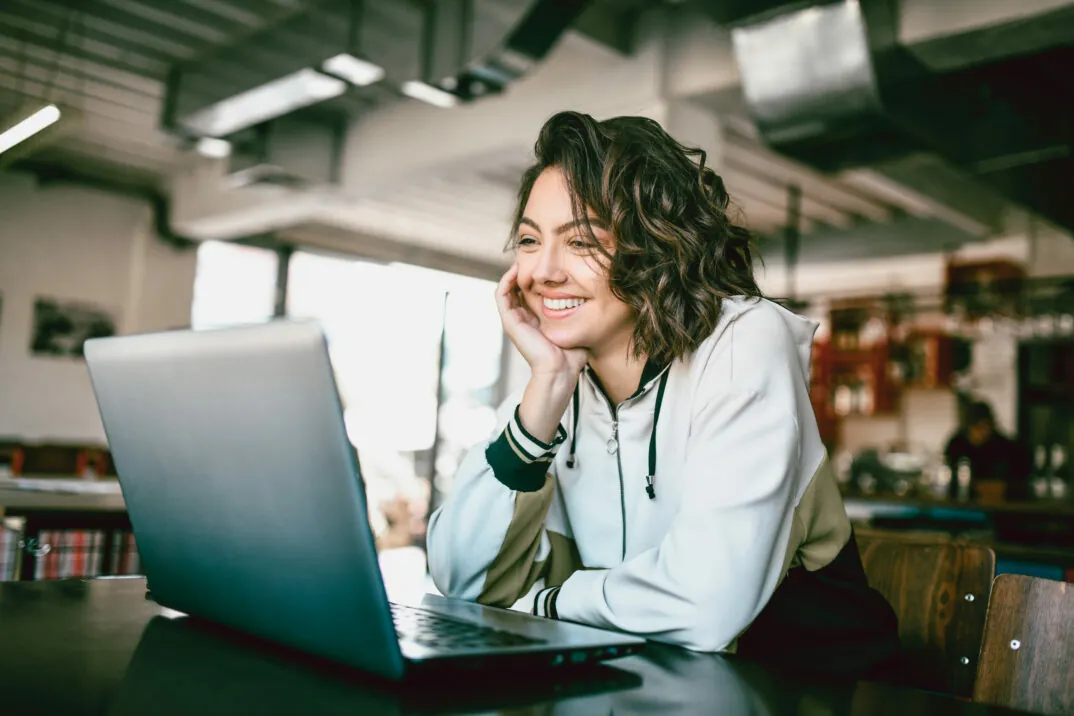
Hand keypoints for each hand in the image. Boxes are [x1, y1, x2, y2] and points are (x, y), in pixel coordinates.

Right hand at [495, 264, 587, 378]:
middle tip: (532, 257)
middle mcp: (523, 319)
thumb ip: (578, 314)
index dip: (534, 277)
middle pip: (516, 289)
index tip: (545, 264)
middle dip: (523, 272)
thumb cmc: (571, 355)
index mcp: (536, 321)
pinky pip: (501, 295)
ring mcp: (514, 321)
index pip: (529, 293)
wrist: (560, 371)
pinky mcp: (510, 323)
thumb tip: (592, 297)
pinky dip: (506, 281)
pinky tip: (516, 270)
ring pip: (506, 290)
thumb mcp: (576, 327)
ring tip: (521, 260)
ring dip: (512, 273)